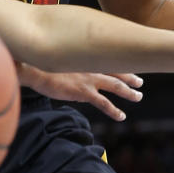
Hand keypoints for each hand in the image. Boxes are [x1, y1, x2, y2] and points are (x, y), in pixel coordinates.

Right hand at [16, 63, 142, 120]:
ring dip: (128, 92)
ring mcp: (88, 79)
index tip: (127, 63)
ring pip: (115, 86)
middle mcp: (90, 66)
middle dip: (129, 76)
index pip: (107, 58)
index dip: (118, 62)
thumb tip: (65, 62)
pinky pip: (104, 103)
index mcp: (84, 57)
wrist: (33, 68)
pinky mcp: (83, 92)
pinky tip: (121, 116)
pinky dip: (114, 110)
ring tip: (138, 97)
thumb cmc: (39, 61)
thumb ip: (66, 59)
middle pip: (116, 70)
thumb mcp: (56, 56)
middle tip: (140, 82)